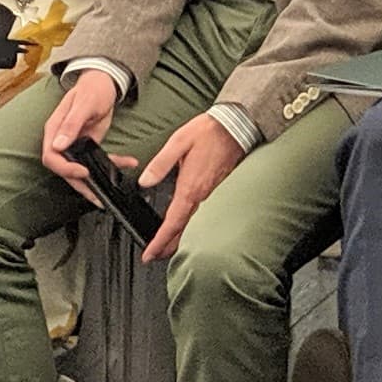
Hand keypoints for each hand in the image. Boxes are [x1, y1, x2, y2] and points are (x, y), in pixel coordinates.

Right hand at [39, 67, 122, 190]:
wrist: (103, 83)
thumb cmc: (91, 88)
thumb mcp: (84, 104)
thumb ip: (71, 124)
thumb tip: (57, 145)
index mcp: (55, 129)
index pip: (51, 157)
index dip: (65, 169)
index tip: (83, 172)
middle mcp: (61, 139)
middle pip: (64, 169)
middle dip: (80, 185)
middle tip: (96, 196)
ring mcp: (74, 144)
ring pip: (79, 170)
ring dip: (93, 183)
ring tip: (108, 193)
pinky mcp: (87, 145)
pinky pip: (94, 161)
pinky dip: (110, 165)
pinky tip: (126, 163)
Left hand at [137, 113, 250, 260]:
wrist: (236, 125)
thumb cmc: (208, 131)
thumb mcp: (178, 142)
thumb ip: (160, 164)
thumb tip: (144, 181)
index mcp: (190, 187)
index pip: (172, 222)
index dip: (160, 241)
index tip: (149, 253)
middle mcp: (203, 195)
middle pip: (184, 230)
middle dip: (168, 246)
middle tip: (155, 256)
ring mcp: (213, 194)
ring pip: (194, 224)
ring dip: (180, 237)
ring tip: (167, 246)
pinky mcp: (219, 189)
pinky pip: (204, 214)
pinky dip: (192, 224)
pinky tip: (186, 224)